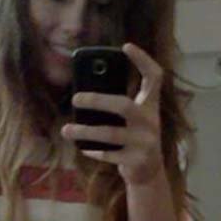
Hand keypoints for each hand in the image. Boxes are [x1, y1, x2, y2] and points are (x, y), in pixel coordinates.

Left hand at [61, 42, 164, 185]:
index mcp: (150, 106)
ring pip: (111, 134)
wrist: (149, 173)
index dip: (142, 60)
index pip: (153, 77)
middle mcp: (151, 122)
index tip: (125, 47)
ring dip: (85, 131)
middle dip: (97, 101)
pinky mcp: (137, 161)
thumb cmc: (134, 139)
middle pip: (124, 106)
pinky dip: (94, 151)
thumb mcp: (133, 120)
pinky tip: (82, 148)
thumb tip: (83, 96)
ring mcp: (145, 143)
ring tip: (66, 130)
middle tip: (75, 99)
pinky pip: (109, 155)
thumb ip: (118, 105)